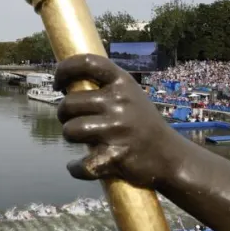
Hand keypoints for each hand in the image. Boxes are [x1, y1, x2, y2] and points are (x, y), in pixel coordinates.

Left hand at [54, 54, 193, 188]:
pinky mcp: (116, 156)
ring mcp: (118, 129)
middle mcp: (120, 102)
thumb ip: (105, 87)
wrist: (170, 156)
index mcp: (123, 83)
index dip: (65, 70)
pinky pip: (82, 163)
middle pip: (69, 104)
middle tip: (72, 120)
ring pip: (70, 131)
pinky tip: (77, 166)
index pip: (87, 62)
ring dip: (70, 137)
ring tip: (82, 139)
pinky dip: (76, 168)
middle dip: (64, 114)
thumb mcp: (130, 95)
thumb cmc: (142, 124)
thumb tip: (67, 83)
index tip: (59, 84)